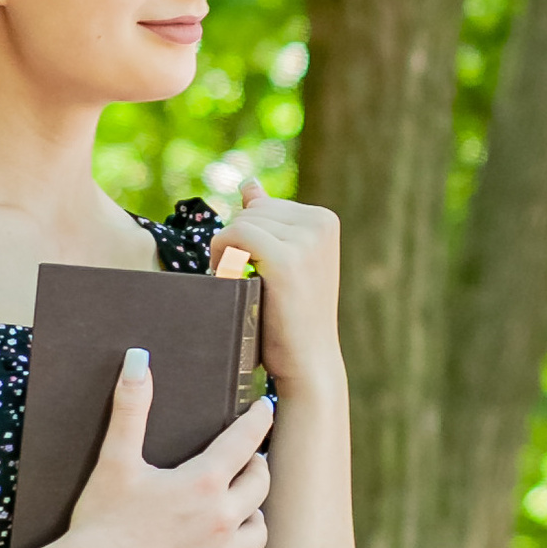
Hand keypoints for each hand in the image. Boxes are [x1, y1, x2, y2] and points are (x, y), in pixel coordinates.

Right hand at [63, 352, 272, 547]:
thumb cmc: (101, 521)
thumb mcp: (115, 460)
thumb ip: (130, 408)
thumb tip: (137, 359)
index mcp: (204, 481)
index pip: (246, 440)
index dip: (259, 420)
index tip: (264, 409)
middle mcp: (222, 518)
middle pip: (261, 484)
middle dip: (257, 469)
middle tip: (248, 464)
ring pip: (260, 533)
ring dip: (254, 518)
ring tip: (242, 512)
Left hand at [208, 174, 342, 395]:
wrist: (307, 362)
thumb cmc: (290, 316)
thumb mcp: (284, 260)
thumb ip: (269, 220)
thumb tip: (249, 185)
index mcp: (324, 219)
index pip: (262, 206)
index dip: (248, 237)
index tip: (255, 270)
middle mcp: (321, 224)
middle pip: (251, 211)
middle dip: (237, 243)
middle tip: (245, 279)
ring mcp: (307, 240)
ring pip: (241, 222)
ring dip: (228, 251)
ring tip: (242, 283)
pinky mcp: (287, 259)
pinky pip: (236, 234)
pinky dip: (222, 254)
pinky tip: (228, 277)